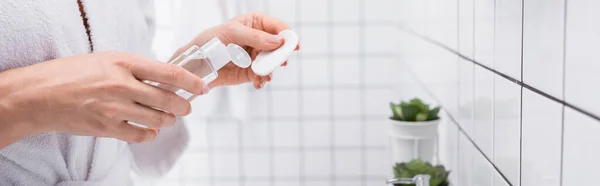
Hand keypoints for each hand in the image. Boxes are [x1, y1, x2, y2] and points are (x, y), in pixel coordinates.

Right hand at [0, 51, 208, 146]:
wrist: (40, 95)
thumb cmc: (72, 73)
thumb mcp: (107, 59)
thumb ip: (136, 68)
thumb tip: (165, 78)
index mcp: (123, 63)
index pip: (168, 73)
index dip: (191, 82)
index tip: (202, 87)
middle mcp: (121, 85)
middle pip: (168, 100)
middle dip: (183, 106)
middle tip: (186, 107)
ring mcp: (115, 108)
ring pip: (158, 120)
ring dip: (168, 120)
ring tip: (168, 118)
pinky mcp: (107, 127)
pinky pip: (140, 135)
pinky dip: (150, 134)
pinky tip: (150, 130)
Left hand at [175, 12, 299, 88]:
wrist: (197, 64)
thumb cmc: (210, 41)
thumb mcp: (232, 34)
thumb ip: (255, 37)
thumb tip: (278, 41)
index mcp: (256, 23)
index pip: (278, 27)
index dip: (287, 35)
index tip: (293, 45)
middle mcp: (259, 39)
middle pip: (279, 47)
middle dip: (280, 56)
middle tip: (281, 63)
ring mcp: (256, 56)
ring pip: (272, 63)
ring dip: (271, 70)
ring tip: (264, 76)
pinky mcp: (252, 72)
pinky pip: (263, 76)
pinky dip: (263, 80)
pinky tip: (258, 83)